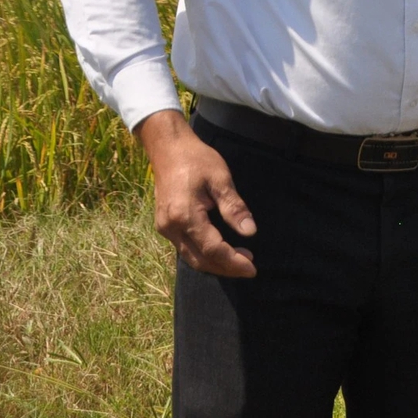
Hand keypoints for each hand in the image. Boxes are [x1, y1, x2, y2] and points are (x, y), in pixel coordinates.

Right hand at [138, 109, 255, 277]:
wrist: (168, 149)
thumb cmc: (197, 160)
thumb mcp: (221, 180)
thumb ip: (234, 207)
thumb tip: (250, 232)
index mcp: (184, 216)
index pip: (212, 249)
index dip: (233, 262)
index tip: (253, 268)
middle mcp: (170, 228)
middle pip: (199, 260)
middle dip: (225, 268)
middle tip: (249, 268)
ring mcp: (164, 228)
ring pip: (190, 257)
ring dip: (215, 263)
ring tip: (240, 260)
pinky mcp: (165, 225)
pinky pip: (185, 248)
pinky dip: (204, 254)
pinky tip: (221, 251)